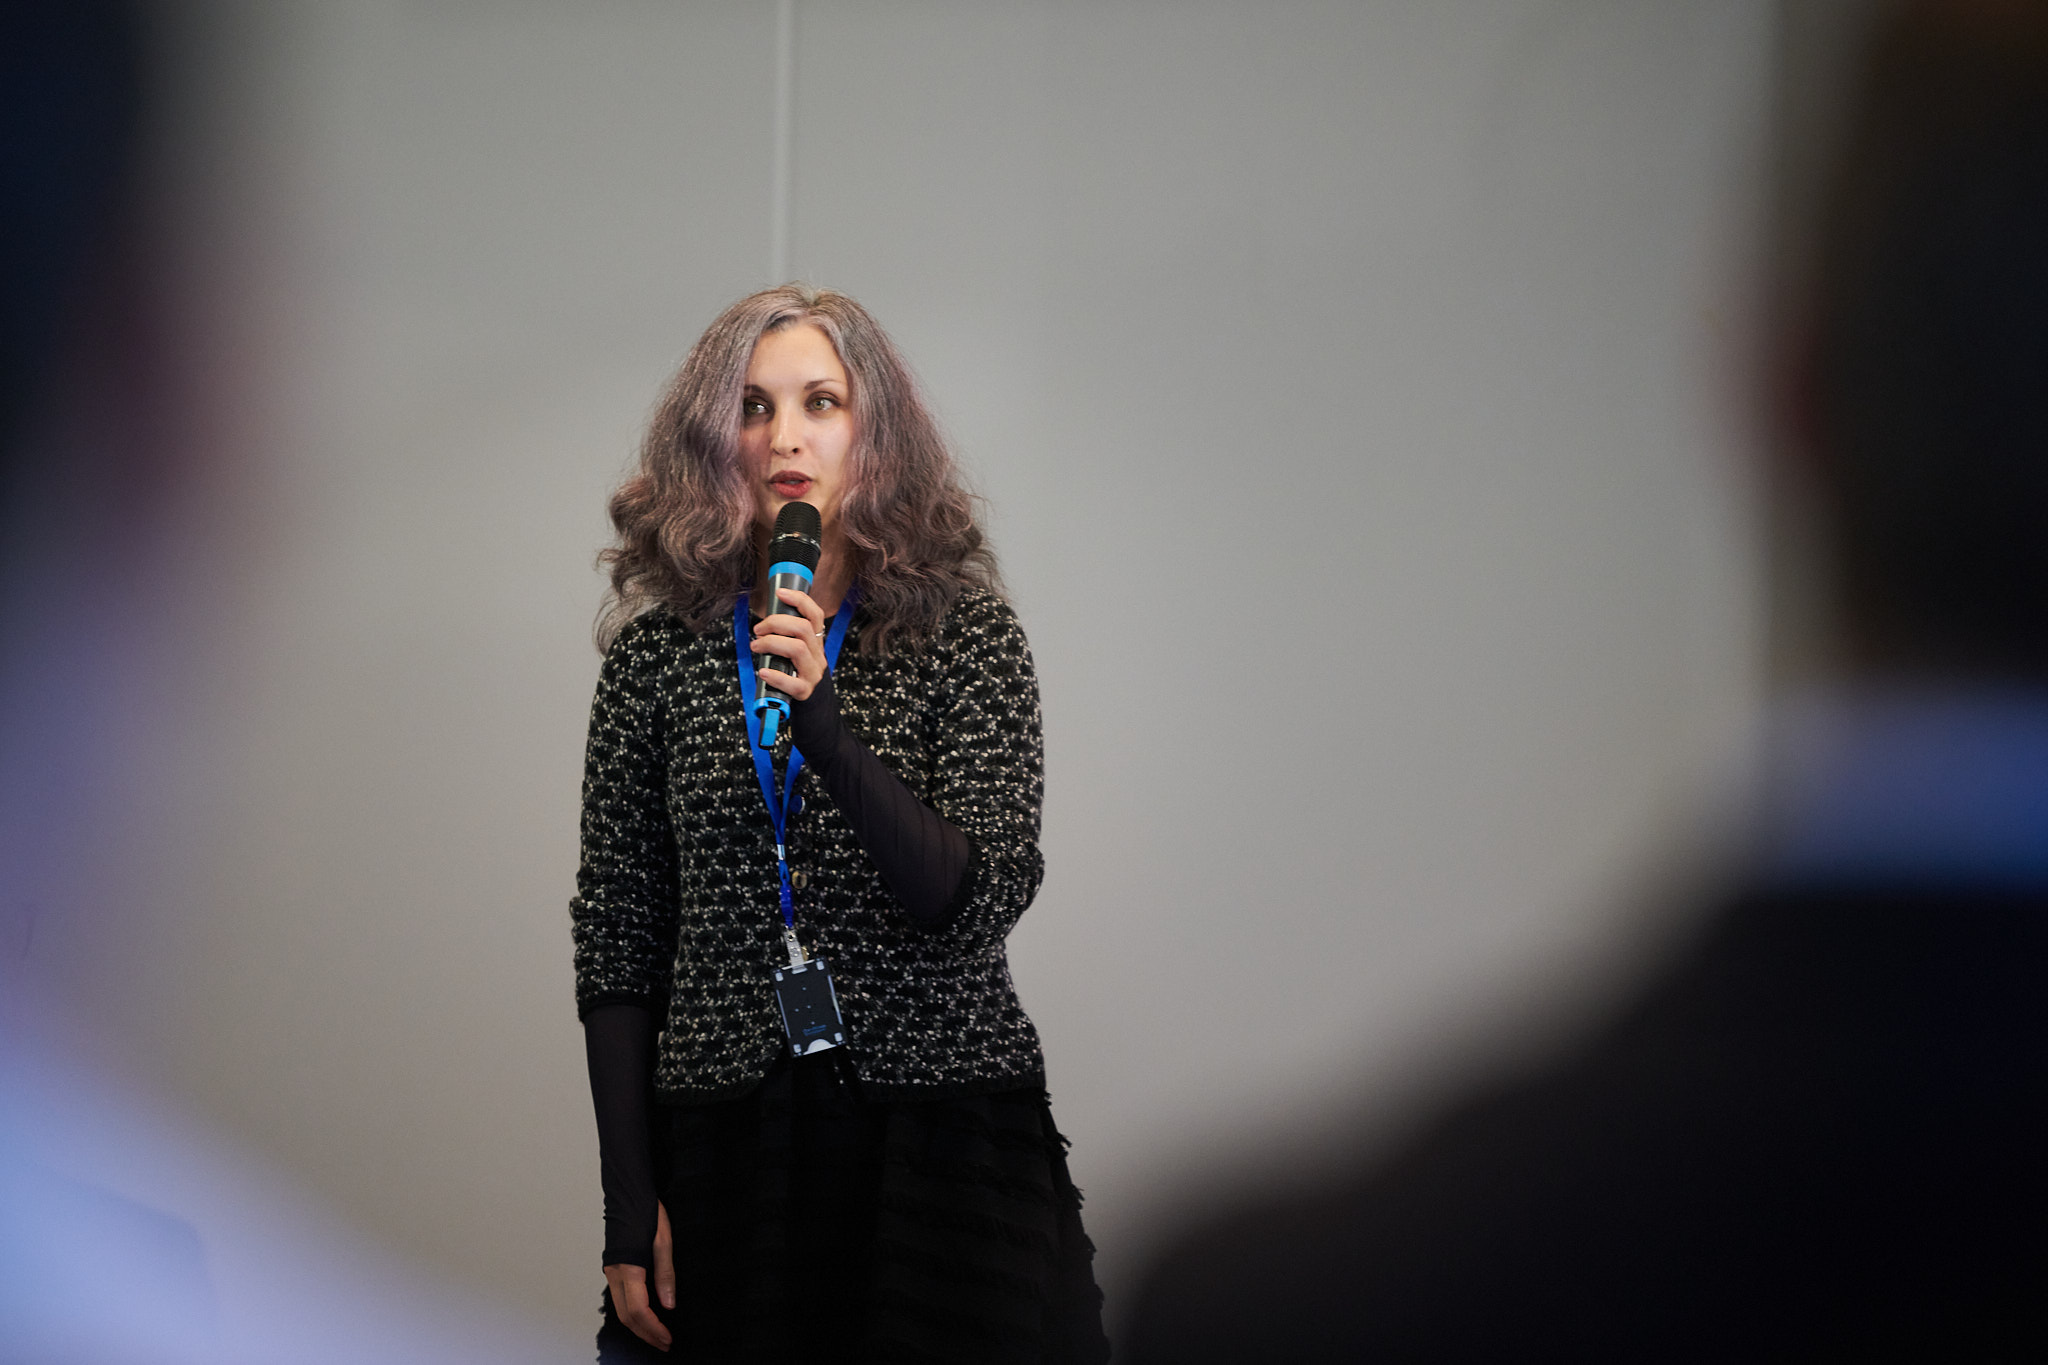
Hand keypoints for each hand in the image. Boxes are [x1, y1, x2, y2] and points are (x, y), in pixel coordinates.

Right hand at [604, 1201, 674, 1350]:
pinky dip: (633, 1312)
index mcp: (628, 1268)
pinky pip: (620, 1298)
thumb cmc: (646, 1212)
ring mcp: (611, 1272)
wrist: (627, 1193)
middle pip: (626, 1316)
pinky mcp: (614, 1268)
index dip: (653, 1328)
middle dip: (645, 1334)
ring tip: (657, 1334)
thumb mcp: (663, 1241)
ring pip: (621, 1309)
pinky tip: (647, 1314)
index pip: (638, 1310)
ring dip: (638, 1326)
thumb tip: (669, 1304)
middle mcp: (615, 1273)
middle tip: (664, 1343)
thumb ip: (665, 1274)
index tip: (668, 1338)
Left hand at [751, 587, 828, 701]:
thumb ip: (785, 635)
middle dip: (775, 623)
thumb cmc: (792, 670)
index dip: (799, 600)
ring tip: (756, 647)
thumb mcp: (794, 650)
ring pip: (797, 648)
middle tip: (758, 630)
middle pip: (803, 628)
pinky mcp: (805, 690)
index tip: (779, 593)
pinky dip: (774, 675)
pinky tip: (763, 672)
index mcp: (816, 641)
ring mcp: (813, 673)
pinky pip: (792, 682)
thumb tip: (763, 621)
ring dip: (771, 643)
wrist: (808, 701)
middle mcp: (818, 654)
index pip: (815, 614)